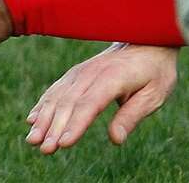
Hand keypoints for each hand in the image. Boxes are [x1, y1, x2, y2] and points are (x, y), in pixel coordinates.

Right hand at [25, 42, 177, 154]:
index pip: (91, 103)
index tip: (64, 143)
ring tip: (33, 140)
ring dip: (44, 119)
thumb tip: (115, 139)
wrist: (149, 38)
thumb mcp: (155, 93)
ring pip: (58, 96)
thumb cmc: (156, 70)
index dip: (76, 124)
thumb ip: (133, 115)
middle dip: (55, 128)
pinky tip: (32, 120)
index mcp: (115, 77)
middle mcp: (94, 72)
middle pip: (70, 103)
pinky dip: (43, 104)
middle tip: (45, 150)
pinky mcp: (77, 73)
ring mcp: (82, 71)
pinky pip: (56, 89)